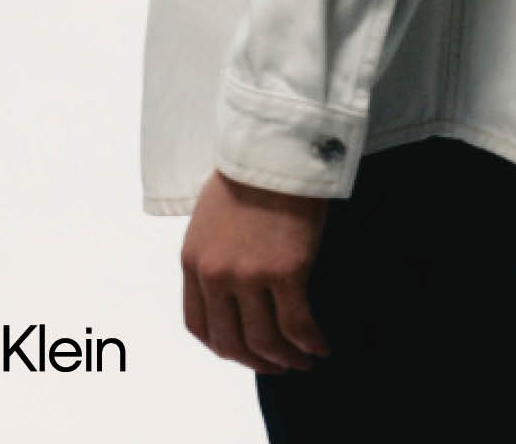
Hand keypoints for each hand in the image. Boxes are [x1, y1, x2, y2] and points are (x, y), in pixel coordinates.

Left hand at [180, 169, 333, 373]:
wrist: (277, 148)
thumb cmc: (249, 176)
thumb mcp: (211, 219)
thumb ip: (214, 257)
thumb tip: (231, 292)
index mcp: (193, 262)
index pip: (200, 327)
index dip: (224, 348)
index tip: (245, 353)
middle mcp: (216, 275)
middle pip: (232, 343)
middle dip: (257, 362)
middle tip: (279, 366)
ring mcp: (250, 276)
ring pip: (266, 342)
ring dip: (287, 360)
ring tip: (304, 360)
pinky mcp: (286, 271)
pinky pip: (297, 326)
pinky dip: (310, 343)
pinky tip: (321, 346)